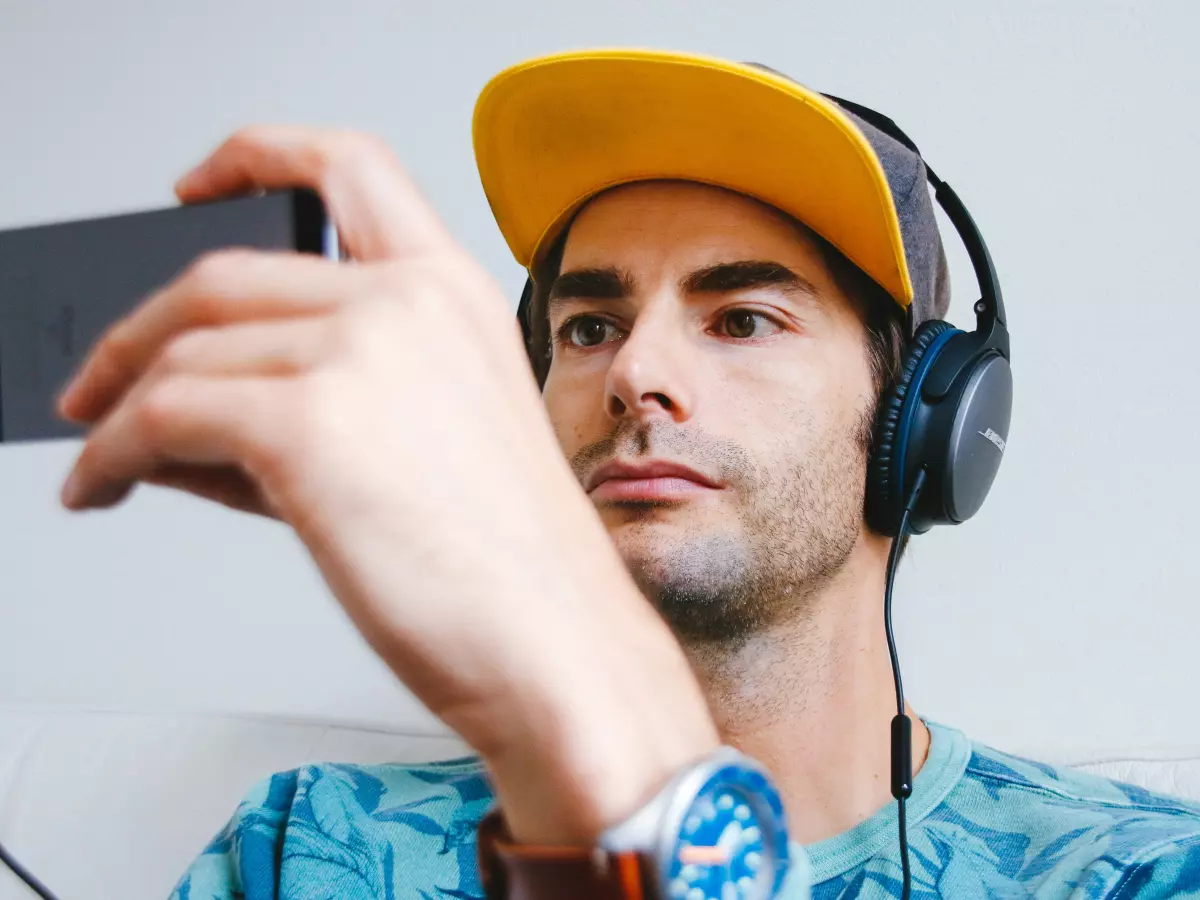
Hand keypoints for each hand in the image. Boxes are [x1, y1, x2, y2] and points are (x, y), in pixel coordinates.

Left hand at [56, 127, 717, 843]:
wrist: (552, 644)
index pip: (346, 166)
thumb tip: (188, 407)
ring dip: (121, 405)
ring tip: (107, 456)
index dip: (255, 156)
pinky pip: (163, 415)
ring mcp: (360, 352)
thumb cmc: (511, 565)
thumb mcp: (430, 443)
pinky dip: (113, 451)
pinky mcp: (306, 422)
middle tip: (101, 381)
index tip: (197, 188)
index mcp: (454, 294)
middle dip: (139, 330)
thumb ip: (319, 398)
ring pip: (185, 349)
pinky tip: (107, 483)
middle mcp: (409, 303)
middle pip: (224, 272)